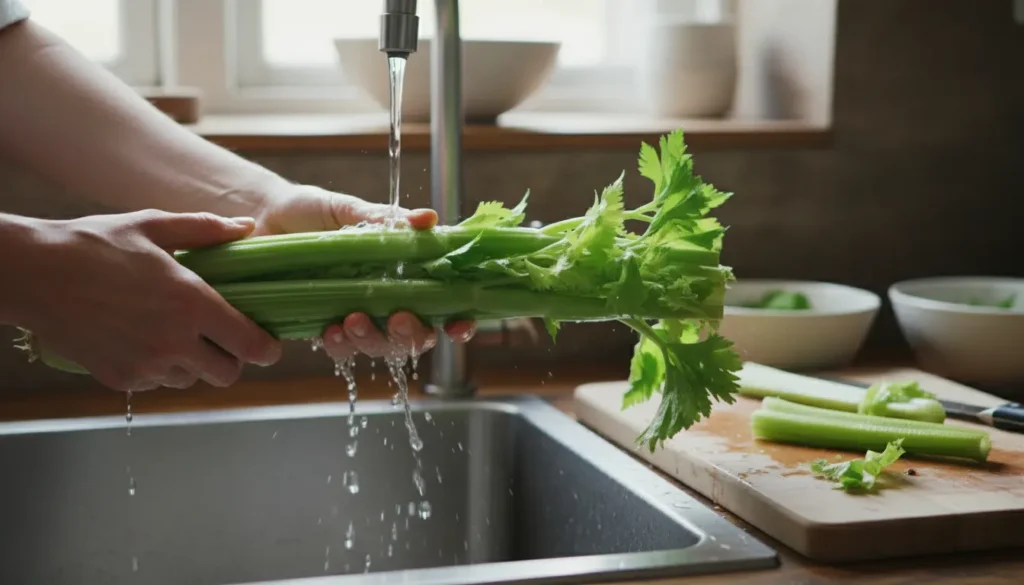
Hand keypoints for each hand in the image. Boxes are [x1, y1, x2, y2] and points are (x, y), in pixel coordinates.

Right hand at [9, 210, 280, 391]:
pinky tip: (142, 339)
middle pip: (227, 373)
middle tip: (221, 338)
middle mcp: (174, 341)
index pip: (251, 345)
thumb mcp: (154, 226)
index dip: (266, 349)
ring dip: (192, 363)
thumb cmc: (94, 245)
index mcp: (192, 304)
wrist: (32, 273)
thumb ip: (205, 230)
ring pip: (190, 379)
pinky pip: (155, 382)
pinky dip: (157, 368)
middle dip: (230, 359)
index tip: (267, 344)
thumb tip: (244, 228)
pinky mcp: (120, 378)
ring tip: (174, 332)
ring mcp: (146, 364)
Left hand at [253, 185, 475, 358]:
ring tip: (353, 319)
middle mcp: (384, 299)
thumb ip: (387, 218)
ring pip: (380, 347)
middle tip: (398, 318)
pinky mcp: (324, 327)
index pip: (442, 305)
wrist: (261, 218)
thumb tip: (427, 219)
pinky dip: (340, 344)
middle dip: (412, 335)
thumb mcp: (349, 208)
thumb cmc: (309, 211)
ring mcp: (356, 316)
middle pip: (416, 336)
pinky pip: (341, 350)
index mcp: (402, 272)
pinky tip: (329, 329)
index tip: (458, 324)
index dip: (457, 321)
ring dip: (372, 340)